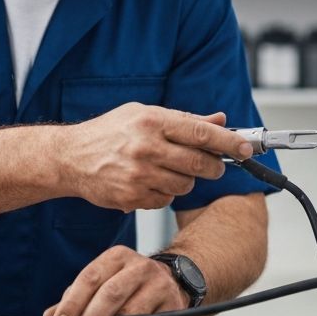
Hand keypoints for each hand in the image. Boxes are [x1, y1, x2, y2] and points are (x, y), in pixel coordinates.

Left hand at [43, 245, 188, 315]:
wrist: (173, 280)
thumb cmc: (128, 283)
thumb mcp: (103, 280)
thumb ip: (76, 297)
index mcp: (117, 257)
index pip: (90, 278)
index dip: (72, 303)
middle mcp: (140, 268)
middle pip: (110, 296)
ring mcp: (159, 288)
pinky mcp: (172, 310)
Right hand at [59, 105, 254, 212]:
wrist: (69, 158)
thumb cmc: (108, 133)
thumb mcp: (144, 114)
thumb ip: (184, 119)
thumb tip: (221, 122)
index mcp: (152, 121)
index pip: (202, 133)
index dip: (230, 142)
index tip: (247, 148)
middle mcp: (146, 147)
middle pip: (200, 164)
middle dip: (213, 167)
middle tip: (213, 165)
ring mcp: (138, 175)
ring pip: (185, 186)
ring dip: (185, 181)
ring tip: (168, 170)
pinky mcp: (131, 197)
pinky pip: (165, 200)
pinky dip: (164, 194)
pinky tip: (149, 182)